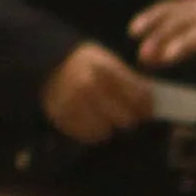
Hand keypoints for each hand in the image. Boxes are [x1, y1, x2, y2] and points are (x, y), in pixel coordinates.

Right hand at [39, 41, 159, 143]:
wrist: (44, 61)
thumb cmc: (83, 62)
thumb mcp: (106, 60)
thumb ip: (128, 80)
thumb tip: (151, 103)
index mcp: (104, 69)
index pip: (137, 98)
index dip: (146, 106)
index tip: (147, 109)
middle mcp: (88, 87)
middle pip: (125, 119)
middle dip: (129, 117)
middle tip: (126, 114)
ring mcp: (73, 104)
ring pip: (107, 131)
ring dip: (109, 125)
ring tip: (104, 115)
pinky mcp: (62, 118)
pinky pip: (88, 136)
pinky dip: (94, 130)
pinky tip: (91, 119)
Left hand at [128, 0, 195, 69]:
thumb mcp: (195, 33)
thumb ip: (170, 44)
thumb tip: (142, 58)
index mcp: (195, 6)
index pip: (169, 9)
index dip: (151, 18)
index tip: (134, 31)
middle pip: (181, 20)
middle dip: (162, 35)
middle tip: (146, 51)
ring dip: (185, 42)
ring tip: (170, 55)